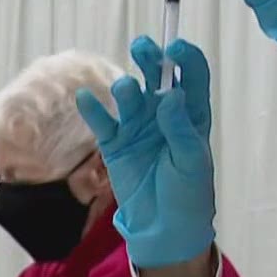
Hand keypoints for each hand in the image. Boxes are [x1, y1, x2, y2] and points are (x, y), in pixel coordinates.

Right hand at [75, 37, 215, 268]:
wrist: (164, 229)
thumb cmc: (187, 194)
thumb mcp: (191, 161)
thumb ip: (180, 128)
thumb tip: (171, 95)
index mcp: (191, 114)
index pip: (191, 75)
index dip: (185, 58)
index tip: (177, 48)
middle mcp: (164, 114)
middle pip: (157, 76)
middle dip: (150, 59)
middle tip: (143, 48)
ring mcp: (138, 127)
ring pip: (129, 96)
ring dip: (126, 88)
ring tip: (125, 91)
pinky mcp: (116, 144)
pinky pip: (102, 122)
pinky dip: (92, 109)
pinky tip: (85, 98)